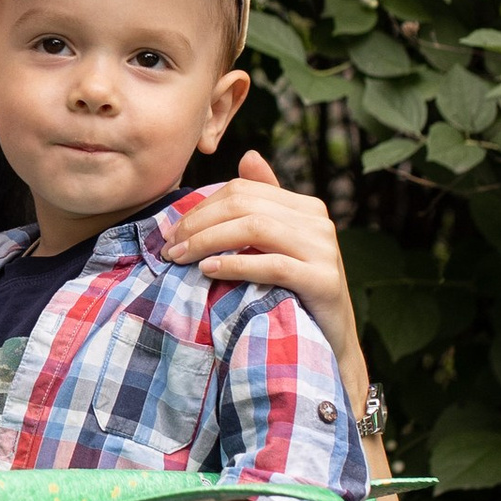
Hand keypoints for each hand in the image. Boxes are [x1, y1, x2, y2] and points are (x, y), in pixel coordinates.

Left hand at [172, 147, 369, 401]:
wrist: (331, 344)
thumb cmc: (295, 295)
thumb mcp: (278, 247)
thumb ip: (263, 205)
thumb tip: (248, 156)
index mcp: (306, 207)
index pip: (243, 191)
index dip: (202, 206)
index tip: (173, 232)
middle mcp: (319, 222)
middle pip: (246, 206)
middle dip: (199, 223)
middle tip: (170, 248)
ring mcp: (324, 250)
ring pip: (256, 228)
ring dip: (209, 240)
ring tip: (181, 258)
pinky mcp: (323, 280)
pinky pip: (271, 264)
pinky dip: (235, 264)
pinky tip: (208, 270)